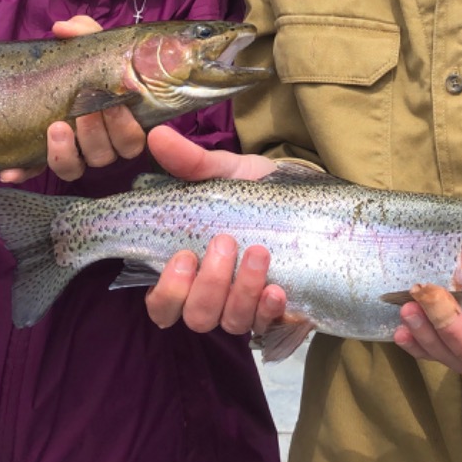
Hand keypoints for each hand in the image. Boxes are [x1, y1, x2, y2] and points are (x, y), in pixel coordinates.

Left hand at [3, 16, 148, 183]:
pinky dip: (22, 172)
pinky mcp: (41, 159)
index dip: (126, 128)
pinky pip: (34, 172)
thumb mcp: (88, 47)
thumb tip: (62, 28)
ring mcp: (69, 154)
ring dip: (65, 152)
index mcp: (118, 123)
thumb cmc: (81, 66)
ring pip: (74, 168)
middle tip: (84, 111)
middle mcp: (97, 144)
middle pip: (104, 155)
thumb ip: (83, 32)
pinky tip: (9, 171)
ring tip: (55, 127)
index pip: (131, 140)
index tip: (115, 104)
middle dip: (95, 136)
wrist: (48, 75)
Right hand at [142, 125, 286, 335]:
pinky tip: (278, 289)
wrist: (305, 199)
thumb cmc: (254, 190)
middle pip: (195, 317)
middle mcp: (211, 296)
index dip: (167, 292)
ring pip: (230, 323)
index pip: (161, 305)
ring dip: (242, 292)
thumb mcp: (225, 172)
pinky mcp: (274, 313)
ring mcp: (243, 308)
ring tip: (259, 252)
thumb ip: (191, 162)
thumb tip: (156, 136)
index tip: (184, 256)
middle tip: (225, 243)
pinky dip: (269, 310)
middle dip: (209, 285)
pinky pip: (266, 326)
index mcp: (188, 269)